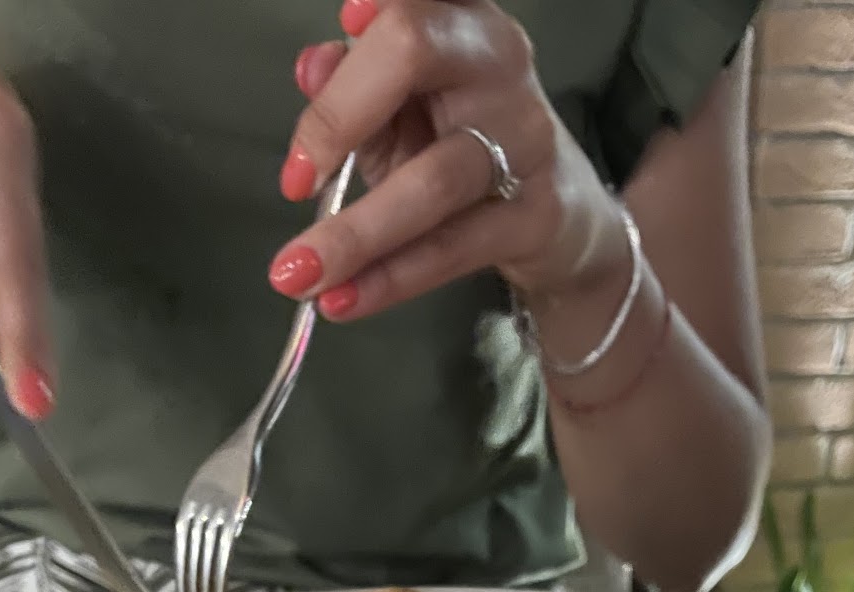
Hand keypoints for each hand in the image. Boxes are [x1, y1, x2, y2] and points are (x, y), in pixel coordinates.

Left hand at [269, 0, 627, 323]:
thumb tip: (313, 67)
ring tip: (296, 275)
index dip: (377, 0)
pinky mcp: (536, 215)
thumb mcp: (401, 107)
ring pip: (431, 178)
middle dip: (338, 117)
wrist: (561, 217)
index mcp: (458, 15)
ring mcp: (525, 136)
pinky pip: (451, 248)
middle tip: (292, 184)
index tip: (345, 20)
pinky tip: (342, 300)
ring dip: (354, 234)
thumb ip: (354, 85)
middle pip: (414, 51)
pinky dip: (389, 279)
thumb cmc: (463, 143)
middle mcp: (497, 59)